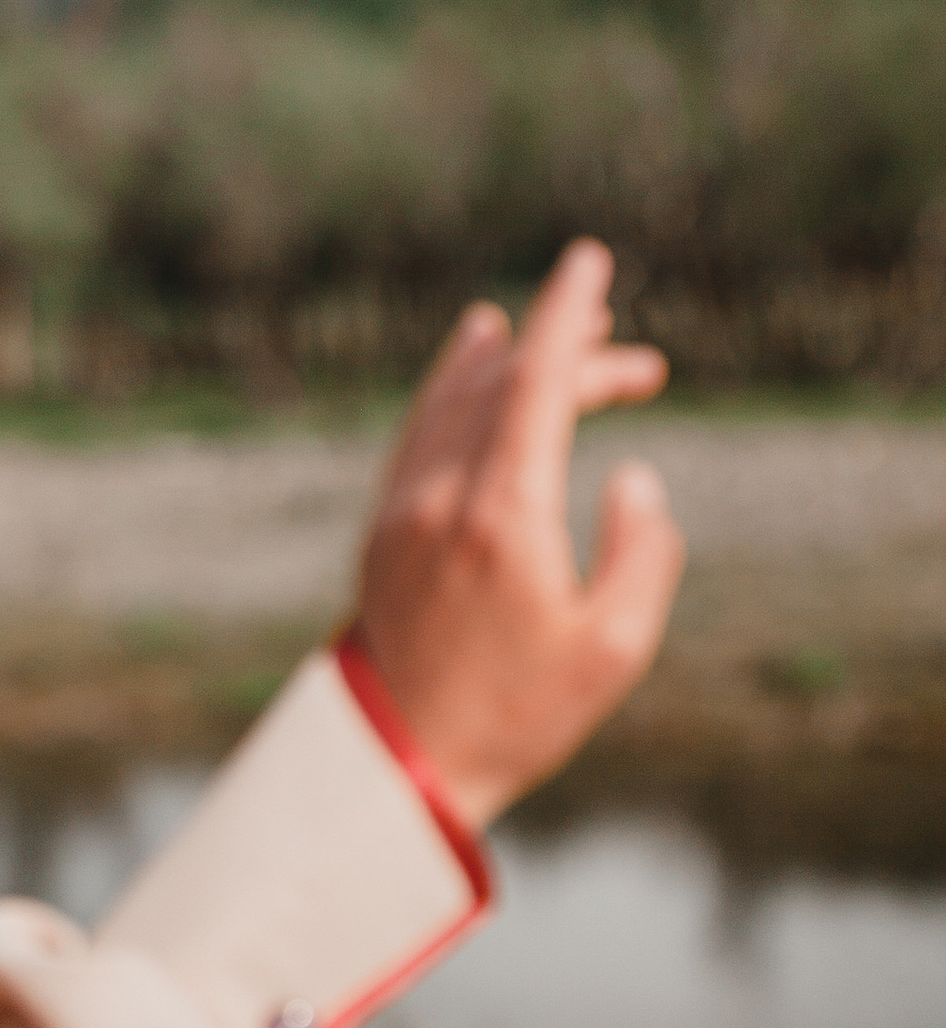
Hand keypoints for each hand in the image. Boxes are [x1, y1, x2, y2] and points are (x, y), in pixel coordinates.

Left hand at [353, 240, 683, 827]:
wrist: (399, 764)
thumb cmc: (518, 715)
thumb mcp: (614, 650)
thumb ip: (644, 555)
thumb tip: (635, 476)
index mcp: (503, 516)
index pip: (538, 385)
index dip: (568, 318)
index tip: (590, 263)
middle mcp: (442, 496)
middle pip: (508, 386)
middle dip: (572, 356)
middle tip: (641, 365)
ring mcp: (404, 507)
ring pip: (457, 399)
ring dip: (513, 360)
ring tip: (558, 335)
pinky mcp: (384, 526)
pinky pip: (422, 425)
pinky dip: (455, 381)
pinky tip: (475, 355)